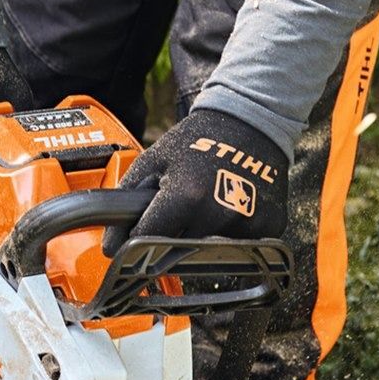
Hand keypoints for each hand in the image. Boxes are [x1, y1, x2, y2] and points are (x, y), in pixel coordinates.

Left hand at [102, 109, 288, 255]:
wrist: (251, 123)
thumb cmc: (199, 140)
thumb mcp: (154, 160)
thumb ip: (128, 199)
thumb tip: (110, 243)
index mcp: (187, 197)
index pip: (147, 241)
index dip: (132, 244)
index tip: (126, 246)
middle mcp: (217, 215)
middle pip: (175, 255)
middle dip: (167, 242)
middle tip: (175, 215)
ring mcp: (245, 225)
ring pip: (206, 256)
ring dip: (198, 241)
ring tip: (205, 207)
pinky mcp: (268, 229)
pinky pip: (238, 249)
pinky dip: (227, 236)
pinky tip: (228, 209)